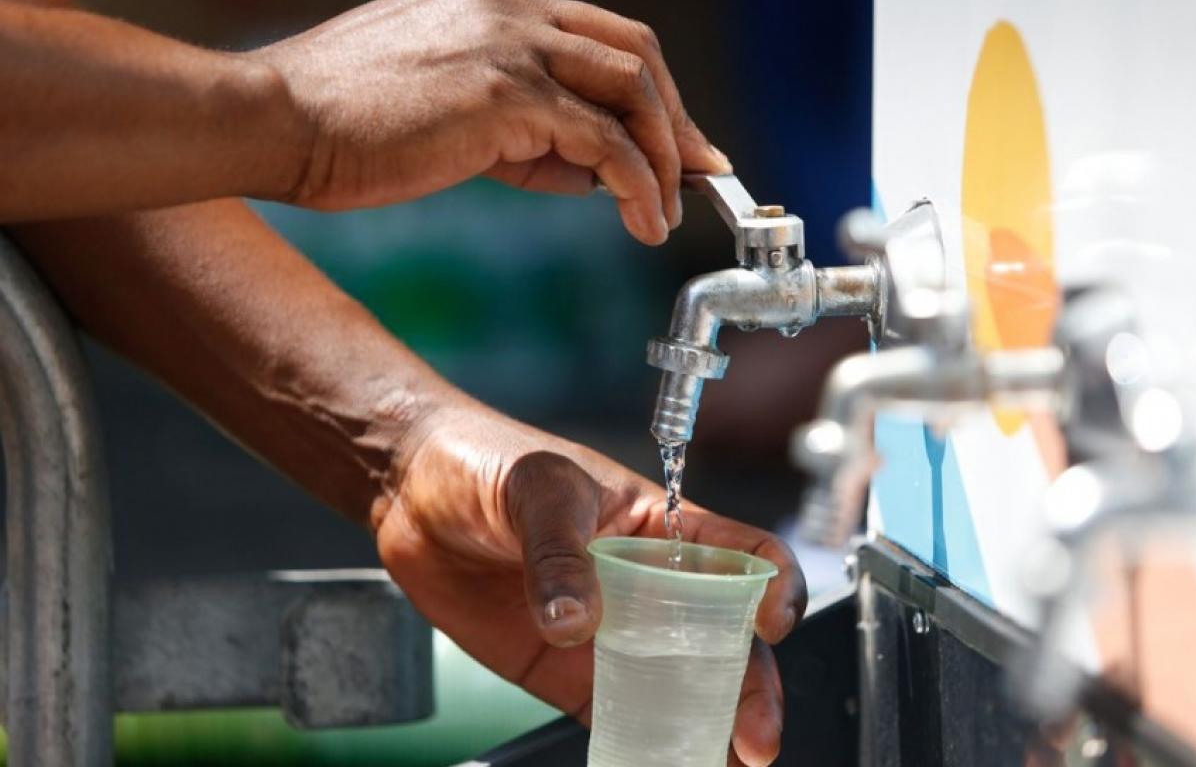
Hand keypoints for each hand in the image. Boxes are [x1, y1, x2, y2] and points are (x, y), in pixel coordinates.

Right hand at [249, 0, 730, 243]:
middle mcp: (509, 9)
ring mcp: (508, 44)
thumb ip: (519, 130)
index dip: (648, 90)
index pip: (598, 37)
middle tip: (698, 171)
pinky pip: (603, 139)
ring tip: (668, 210)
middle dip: (676, 116)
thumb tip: (590, 169)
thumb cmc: (342, 126)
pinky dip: (637, 181)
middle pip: (634, 48)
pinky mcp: (505, 94)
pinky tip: (642, 221)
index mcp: (492, 5)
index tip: (676, 140)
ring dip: (665, 153)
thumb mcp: (446, 116)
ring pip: (632, 86)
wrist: (275, 121)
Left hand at [375, 403, 805, 766]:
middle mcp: (651, 586)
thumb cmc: (489, 462)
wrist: (415, 493)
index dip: (775, 586)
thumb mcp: (537, 488)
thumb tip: (576, 624)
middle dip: (752, 687)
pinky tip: (661, 761)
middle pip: (726, 639)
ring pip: (681, 686)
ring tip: (725, 762)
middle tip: (754, 736)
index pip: (744, 554)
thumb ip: (559, 552)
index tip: (771, 623)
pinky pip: (620, 715)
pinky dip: (646, 744)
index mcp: (663, 527)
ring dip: (708, 725)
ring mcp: (613, 634)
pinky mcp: (568, 674)